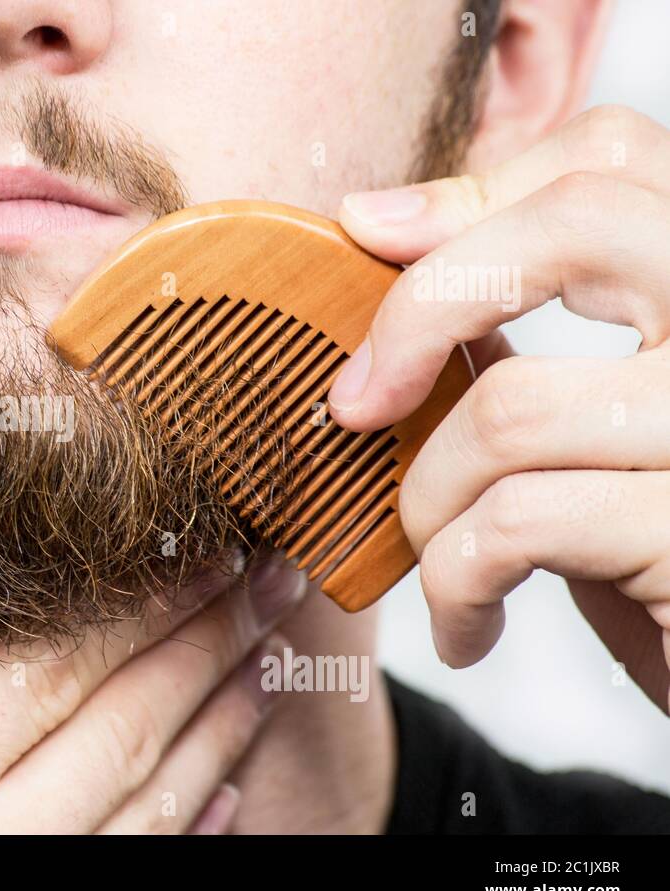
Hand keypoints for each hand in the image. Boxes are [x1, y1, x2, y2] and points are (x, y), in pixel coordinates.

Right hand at [0, 529, 301, 833]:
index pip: (17, 680)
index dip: (113, 609)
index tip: (179, 549)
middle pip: (101, 730)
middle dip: (188, 644)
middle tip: (254, 573)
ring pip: (142, 809)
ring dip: (211, 724)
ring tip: (259, 652)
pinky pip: (137, 887)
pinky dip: (193, 834)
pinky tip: (229, 792)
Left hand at [329, 105, 669, 712]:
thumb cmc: (643, 555)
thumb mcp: (590, 424)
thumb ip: (523, 328)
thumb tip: (382, 221)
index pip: (614, 158)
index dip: (476, 188)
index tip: (370, 235)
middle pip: (577, 224)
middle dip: (422, 307)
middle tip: (355, 404)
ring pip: (512, 405)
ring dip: (428, 499)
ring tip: (436, 556)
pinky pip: (516, 523)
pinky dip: (453, 581)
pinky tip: (465, 625)